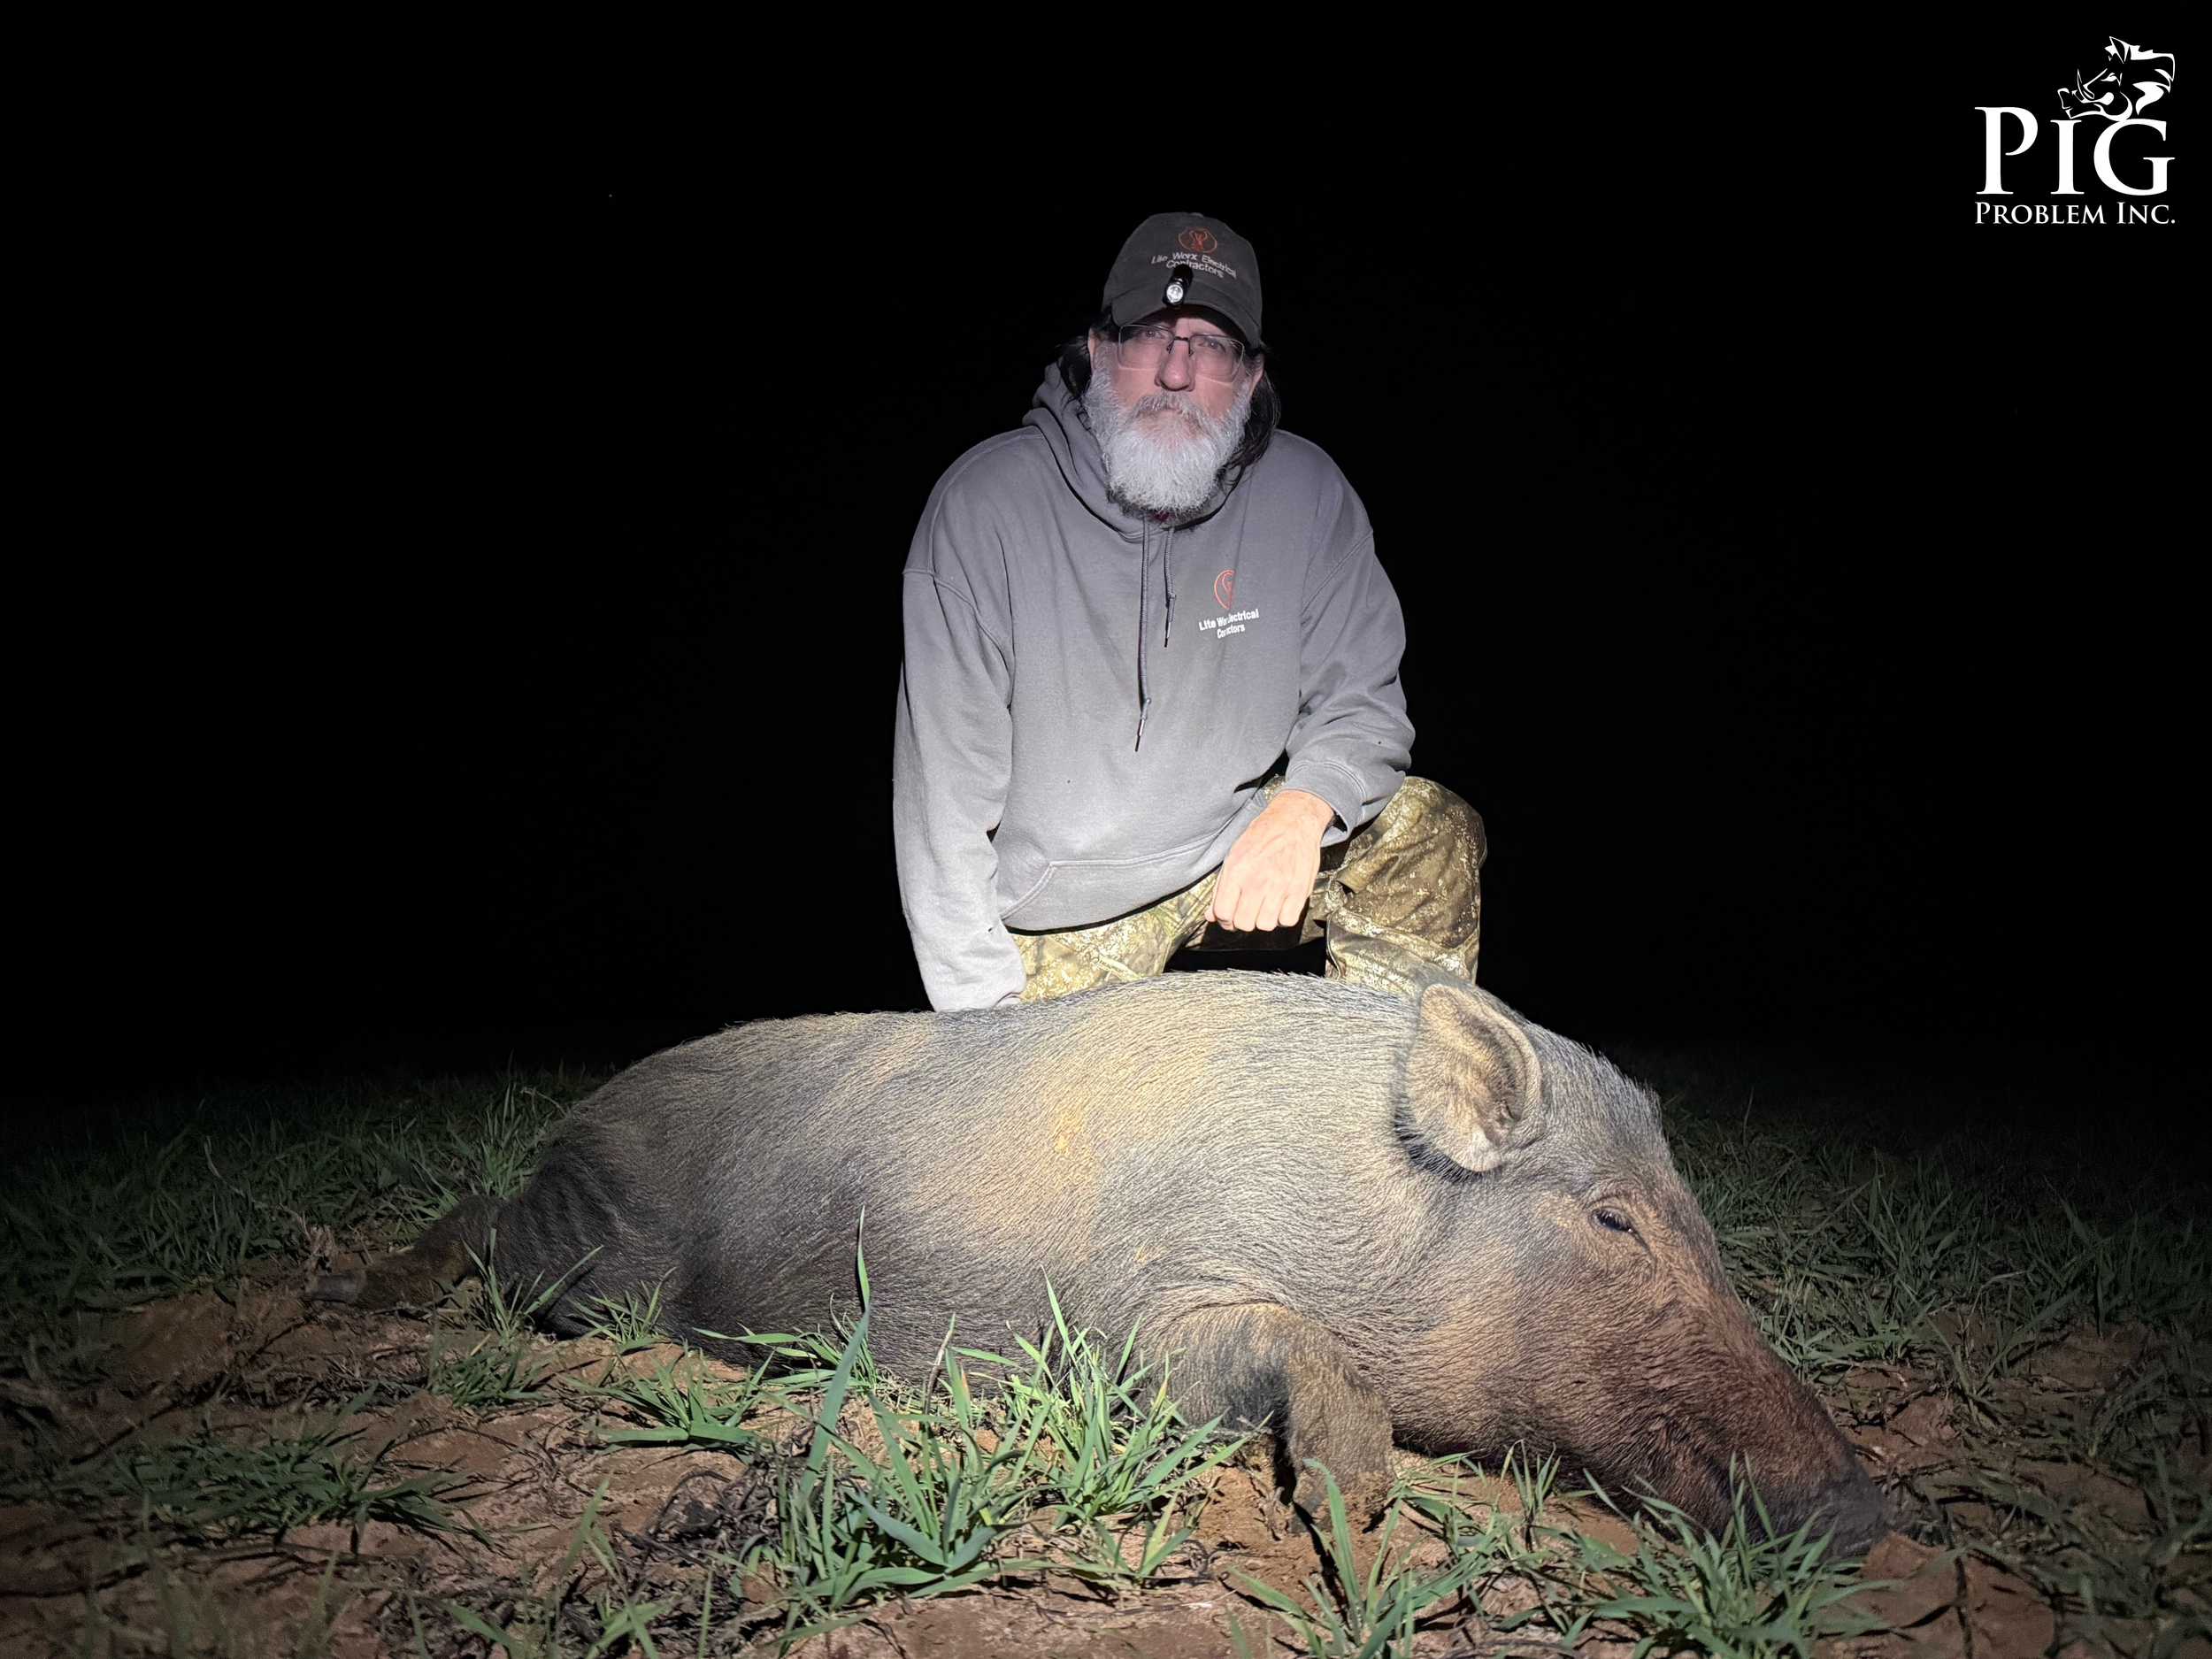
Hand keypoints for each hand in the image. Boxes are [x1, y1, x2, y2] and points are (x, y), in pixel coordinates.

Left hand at [1207, 789, 1333, 931]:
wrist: (1293, 821)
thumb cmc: (1263, 836)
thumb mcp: (1234, 856)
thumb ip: (1221, 888)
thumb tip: (1212, 915)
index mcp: (1236, 870)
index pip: (1223, 912)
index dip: (1224, 919)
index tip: (1229, 917)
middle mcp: (1257, 880)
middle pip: (1243, 923)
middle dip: (1242, 921)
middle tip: (1246, 912)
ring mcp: (1280, 886)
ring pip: (1265, 925)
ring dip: (1263, 919)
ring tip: (1264, 906)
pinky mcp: (1300, 890)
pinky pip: (1287, 920)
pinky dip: (1283, 918)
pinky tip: (1279, 905)